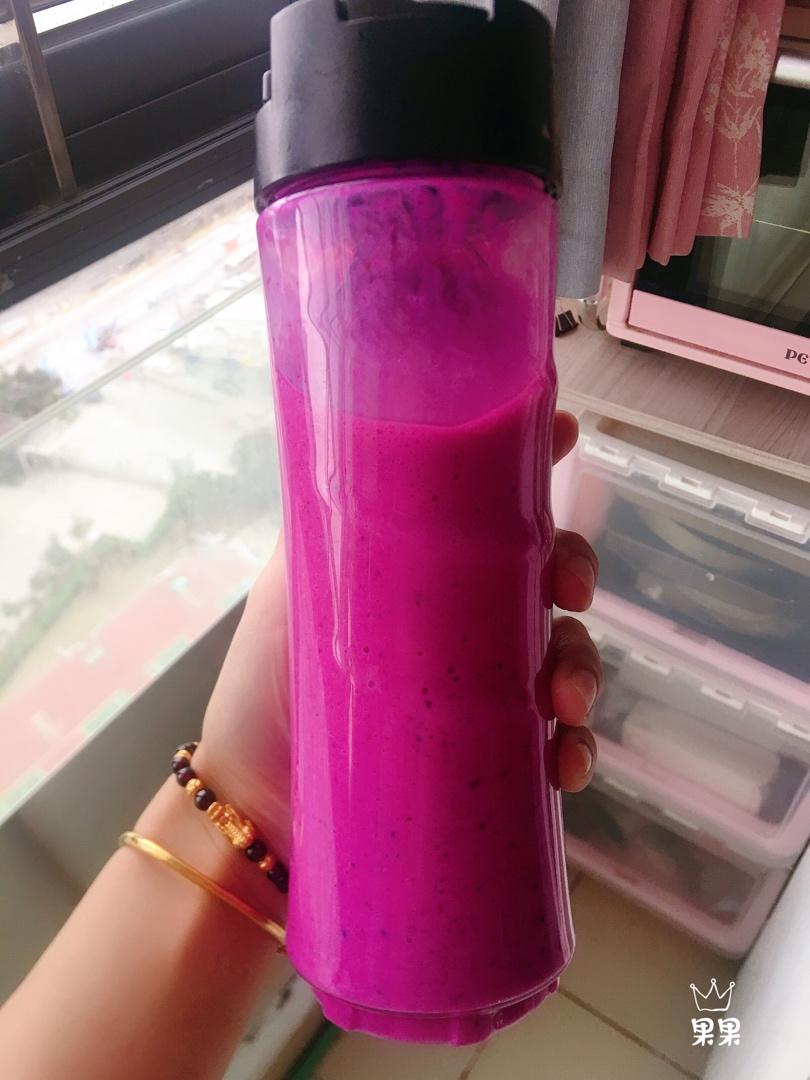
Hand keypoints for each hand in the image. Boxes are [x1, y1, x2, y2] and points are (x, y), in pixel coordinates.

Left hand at [198, 411, 599, 860]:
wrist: (255, 801)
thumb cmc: (265, 685)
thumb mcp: (290, 590)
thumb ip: (322, 524)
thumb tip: (349, 432)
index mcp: (428, 577)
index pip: (493, 514)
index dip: (537, 469)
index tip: (570, 436)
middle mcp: (466, 626)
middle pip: (544, 580)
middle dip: (575, 572)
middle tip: (570, 590)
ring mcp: (484, 691)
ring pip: (563, 658)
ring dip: (584, 670)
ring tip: (566, 703)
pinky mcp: (493, 757)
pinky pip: (555, 746)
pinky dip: (576, 752)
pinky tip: (567, 766)